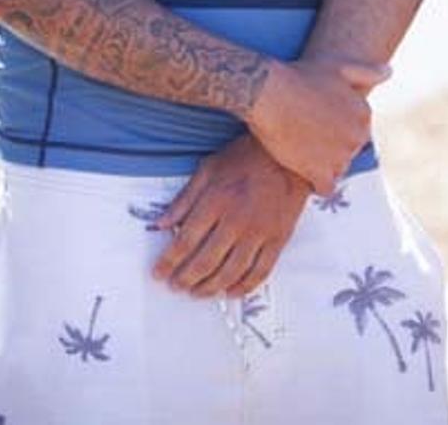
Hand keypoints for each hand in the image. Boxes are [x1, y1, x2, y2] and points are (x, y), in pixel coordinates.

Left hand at [152, 134, 309, 296]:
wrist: (288, 154)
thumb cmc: (246, 158)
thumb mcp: (208, 169)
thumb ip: (184, 199)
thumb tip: (161, 223)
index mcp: (216, 201)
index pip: (185, 241)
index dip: (168, 262)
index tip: (159, 272)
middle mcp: (237, 220)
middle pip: (205, 262)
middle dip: (185, 279)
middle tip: (175, 285)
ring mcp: (259, 232)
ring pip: (231, 273)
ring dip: (210, 288)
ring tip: (197, 292)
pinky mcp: (278, 239)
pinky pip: (260, 272)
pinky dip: (243, 287)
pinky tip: (230, 291)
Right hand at [244, 58, 385, 195]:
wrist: (270, 93)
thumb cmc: (301, 76)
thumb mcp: (339, 67)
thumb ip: (367, 72)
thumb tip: (389, 72)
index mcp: (364, 115)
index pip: (355, 131)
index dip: (336, 127)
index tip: (318, 121)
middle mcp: (357, 138)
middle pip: (347, 151)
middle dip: (331, 146)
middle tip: (306, 134)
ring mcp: (340, 157)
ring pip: (337, 169)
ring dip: (323, 164)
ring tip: (301, 149)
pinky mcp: (320, 172)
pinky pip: (326, 188)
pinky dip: (317, 183)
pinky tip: (304, 172)